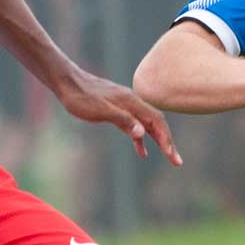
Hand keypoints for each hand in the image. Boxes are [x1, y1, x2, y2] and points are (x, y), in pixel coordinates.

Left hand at [58, 70, 181, 164]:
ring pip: (147, 125)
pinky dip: (140, 139)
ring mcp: (125, 107)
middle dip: (168, 142)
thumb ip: (122, 120)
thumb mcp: (100, 110)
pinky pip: (134, 126)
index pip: (156, 121)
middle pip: (156, 124)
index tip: (171, 155)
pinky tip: (142, 151)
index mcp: (131, 102)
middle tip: (177, 162)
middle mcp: (132, 103)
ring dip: (158, 141)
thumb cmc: (80, 96)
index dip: (165, 139)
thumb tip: (142, 132)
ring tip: (168, 156)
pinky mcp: (116, 111)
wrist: (67, 82)